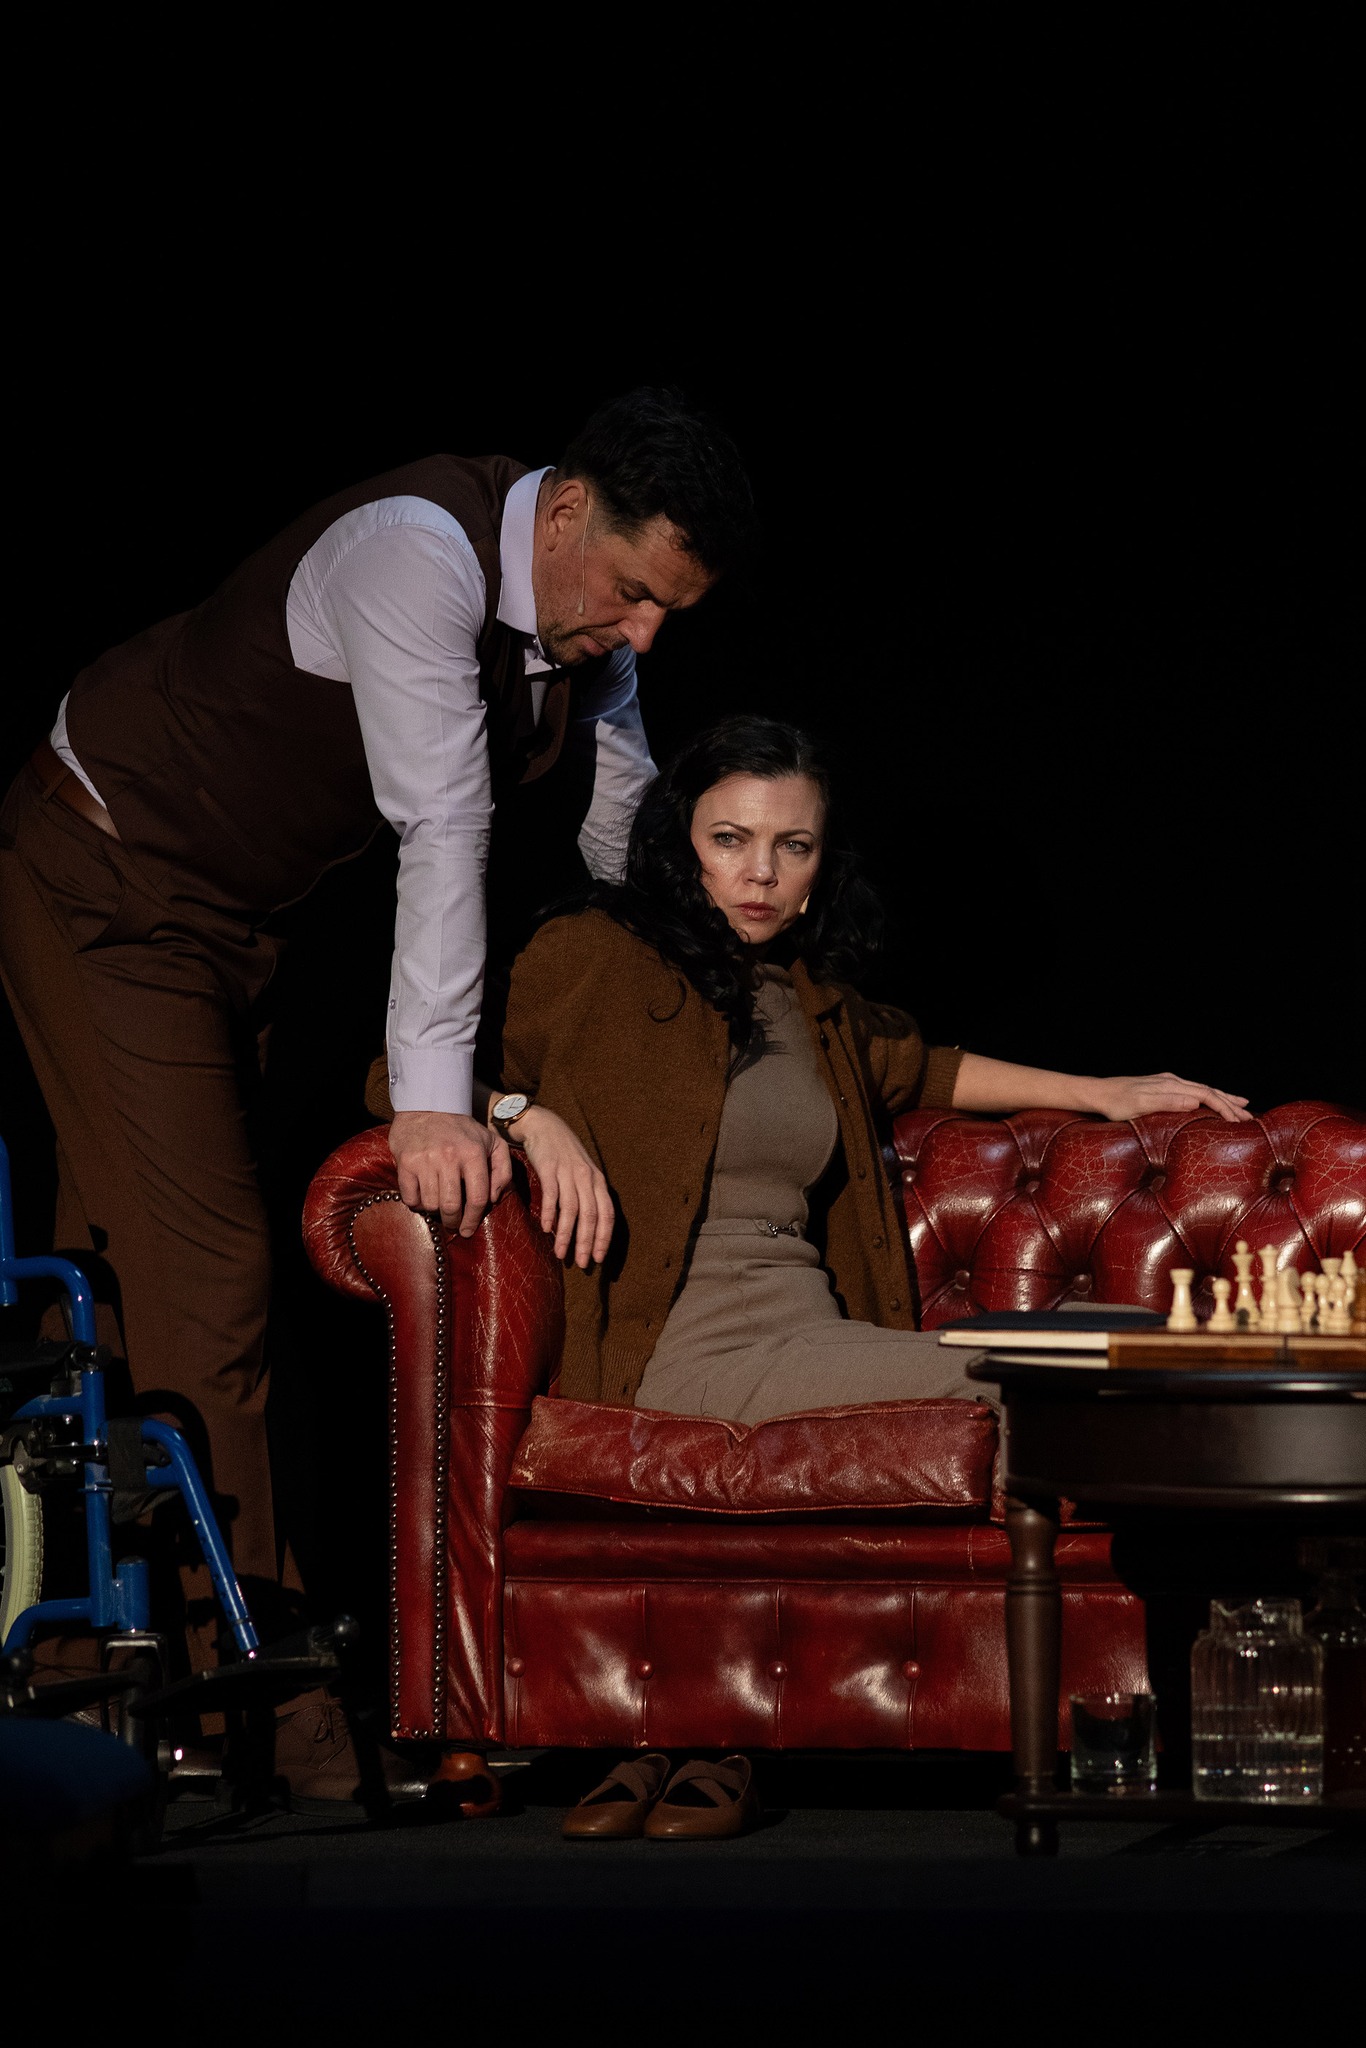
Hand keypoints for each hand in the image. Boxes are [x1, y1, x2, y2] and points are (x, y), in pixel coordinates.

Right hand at [388, 1110, 512, 1235]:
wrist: (429, 1106)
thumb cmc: (464, 1130)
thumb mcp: (492, 1143)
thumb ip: (503, 1170)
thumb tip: (494, 1199)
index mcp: (473, 1154)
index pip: (477, 1198)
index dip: (473, 1220)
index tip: (468, 1230)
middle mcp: (449, 1157)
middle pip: (451, 1206)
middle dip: (453, 1222)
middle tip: (453, 1225)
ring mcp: (425, 1160)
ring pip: (430, 1204)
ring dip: (435, 1212)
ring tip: (438, 1207)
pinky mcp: (405, 1162)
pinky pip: (410, 1197)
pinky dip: (416, 1204)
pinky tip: (423, 1197)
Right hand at [511, 1106, 614, 1268]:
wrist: (544, 1126)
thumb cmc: (564, 1154)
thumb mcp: (583, 1173)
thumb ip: (587, 1196)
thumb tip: (589, 1229)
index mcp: (598, 1181)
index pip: (607, 1214)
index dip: (603, 1238)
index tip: (598, 1258)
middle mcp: (586, 1177)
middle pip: (591, 1215)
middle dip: (586, 1243)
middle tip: (581, 1264)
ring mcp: (568, 1172)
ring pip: (571, 1210)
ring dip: (566, 1235)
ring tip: (561, 1254)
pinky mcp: (549, 1168)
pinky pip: (552, 1196)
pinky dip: (549, 1214)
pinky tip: (546, 1229)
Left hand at [1088, 1074, 1252, 1122]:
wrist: (1098, 1093)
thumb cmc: (1116, 1104)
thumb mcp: (1139, 1106)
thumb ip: (1167, 1102)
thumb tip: (1195, 1102)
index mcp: (1171, 1086)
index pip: (1206, 1095)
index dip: (1224, 1108)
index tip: (1239, 1122)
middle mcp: (1173, 1081)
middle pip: (1209, 1091)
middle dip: (1231, 1104)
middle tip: (1249, 1117)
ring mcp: (1169, 1082)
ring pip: (1203, 1089)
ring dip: (1223, 1098)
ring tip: (1242, 1105)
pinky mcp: (1164, 1086)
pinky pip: (1193, 1090)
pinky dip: (1208, 1095)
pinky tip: (1211, 1098)